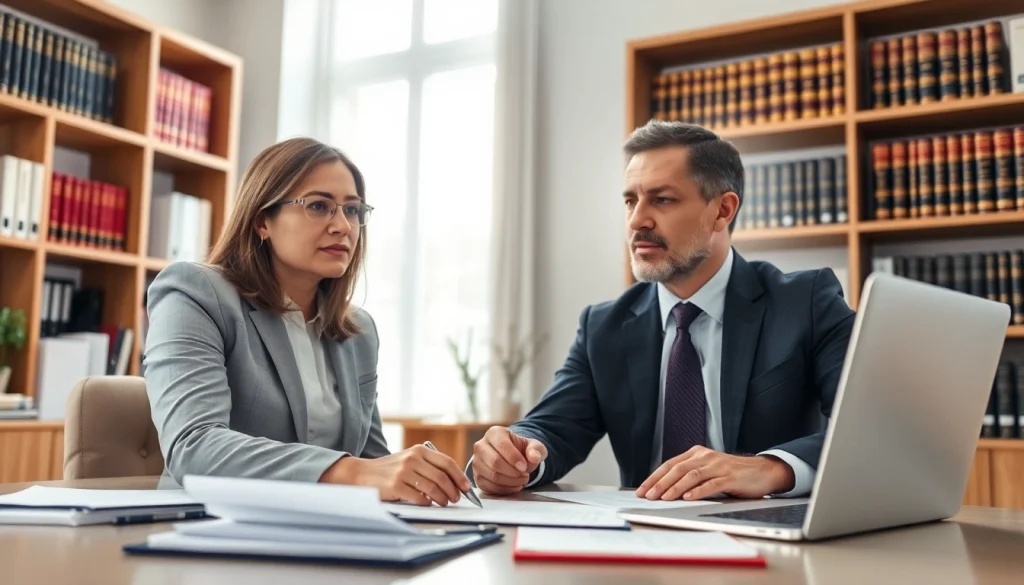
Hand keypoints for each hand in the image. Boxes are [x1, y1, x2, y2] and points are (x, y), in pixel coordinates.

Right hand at [320, 445, 470, 506]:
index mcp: (419, 450)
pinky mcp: (396, 486)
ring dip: (442, 498)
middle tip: (456, 499)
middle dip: (453, 490)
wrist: (362, 473)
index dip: (459, 476)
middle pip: (442, 476)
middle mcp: (412, 458)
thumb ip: (428, 466)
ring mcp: (404, 472)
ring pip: (433, 488)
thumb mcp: (410, 460)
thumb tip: (453, 481)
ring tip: (444, 502)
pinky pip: (419, 497)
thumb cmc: (390, 470)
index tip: (466, 487)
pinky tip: (427, 503)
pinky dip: (427, 502)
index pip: (447, 462)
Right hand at [471, 426, 547, 494]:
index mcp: (494, 433)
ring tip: (522, 479)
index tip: (525, 467)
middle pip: (495, 462)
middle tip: (525, 475)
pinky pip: (489, 487)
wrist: (512, 458)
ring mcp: (476, 462)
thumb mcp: (533, 446)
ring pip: (492, 476)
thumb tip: (534, 457)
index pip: (502, 445)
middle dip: (513, 472)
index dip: (514, 458)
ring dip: (511, 481)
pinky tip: (515, 485)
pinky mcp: (477, 477)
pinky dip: (505, 489)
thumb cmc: (521, 450)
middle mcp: (481, 446)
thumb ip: (536, 450)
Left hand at [636, 446, 794, 500]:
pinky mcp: (730, 477)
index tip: (642, 490)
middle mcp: (705, 457)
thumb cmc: (731, 474)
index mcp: (696, 453)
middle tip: (648, 496)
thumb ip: (689, 476)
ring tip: (663, 498)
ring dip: (674, 488)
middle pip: (677, 469)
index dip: (654, 477)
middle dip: (660, 483)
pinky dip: (697, 491)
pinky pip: (711, 484)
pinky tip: (687, 498)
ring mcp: (718, 466)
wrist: (762, 471)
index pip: (670, 465)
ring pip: (691, 475)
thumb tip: (663, 490)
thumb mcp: (707, 470)